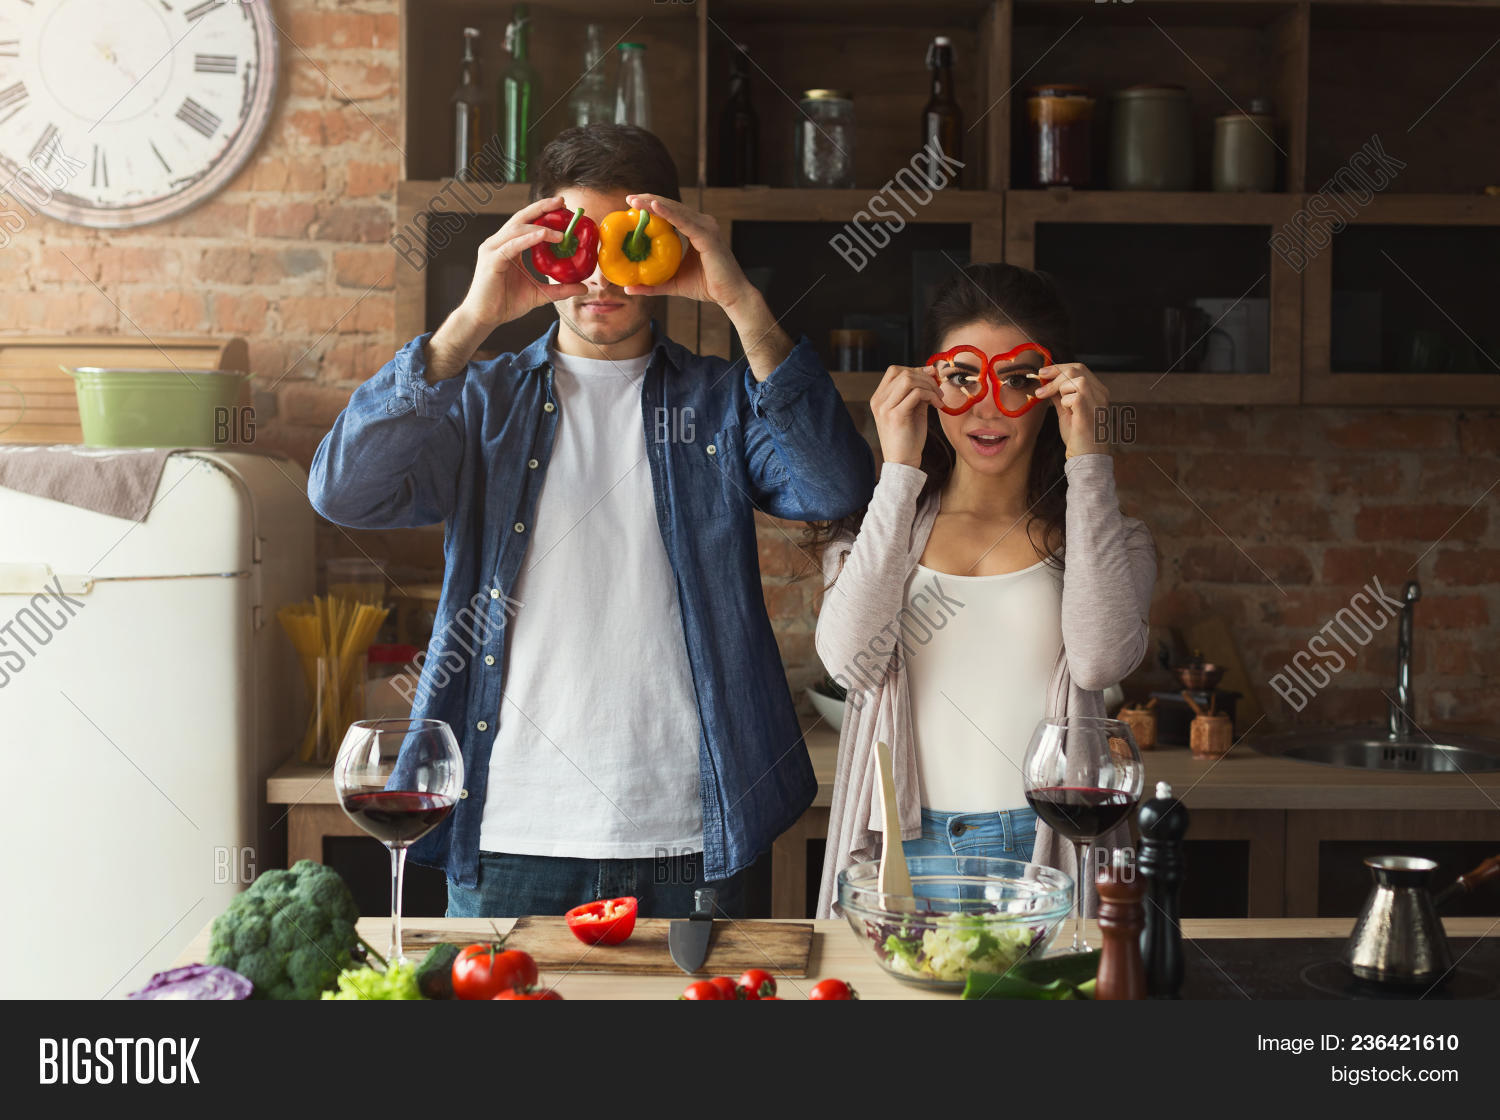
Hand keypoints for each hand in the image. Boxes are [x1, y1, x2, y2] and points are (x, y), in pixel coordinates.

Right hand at [458, 195, 588, 332]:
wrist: (485, 318)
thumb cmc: (506, 303)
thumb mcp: (540, 294)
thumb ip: (560, 289)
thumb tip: (584, 287)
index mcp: (508, 246)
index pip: (526, 223)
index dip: (543, 212)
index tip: (562, 207)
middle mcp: (499, 243)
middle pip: (521, 218)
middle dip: (542, 207)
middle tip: (562, 202)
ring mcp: (493, 250)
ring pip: (517, 229)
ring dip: (540, 226)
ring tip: (561, 231)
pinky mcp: (491, 261)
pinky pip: (512, 246)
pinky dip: (528, 239)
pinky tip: (543, 236)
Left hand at [618, 194, 754, 308]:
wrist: (730, 296)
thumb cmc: (707, 287)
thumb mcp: (672, 283)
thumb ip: (652, 284)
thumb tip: (628, 287)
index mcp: (695, 230)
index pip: (671, 213)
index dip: (652, 207)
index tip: (632, 205)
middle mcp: (702, 224)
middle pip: (672, 206)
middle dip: (649, 200)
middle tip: (629, 198)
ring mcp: (706, 227)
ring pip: (676, 210)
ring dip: (654, 203)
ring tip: (635, 200)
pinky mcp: (708, 235)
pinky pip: (684, 221)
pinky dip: (668, 212)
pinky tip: (654, 206)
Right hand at [870, 365, 941, 467]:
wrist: (903, 463)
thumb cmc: (908, 438)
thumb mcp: (912, 410)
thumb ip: (918, 392)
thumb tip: (930, 372)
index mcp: (879, 398)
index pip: (894, 371)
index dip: (915, 370)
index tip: (931, 378)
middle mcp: (878, 401)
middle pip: (903, 373)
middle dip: (925, 378)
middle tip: (939, 390)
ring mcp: (885, 407)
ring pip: (909, 380)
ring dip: (929, 386)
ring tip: (939, 398)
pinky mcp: (895, 415)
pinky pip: (916, 393)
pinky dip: (931, 395)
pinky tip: (938, 405)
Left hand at [1032, 362, 1110, 456]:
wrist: (1087, 457)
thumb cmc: (1079, 438)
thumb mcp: (1066, 412)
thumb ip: (1059, 397)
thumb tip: (1047, 384)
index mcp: (1097, 392)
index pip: (1079, 369)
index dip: (1059, 368)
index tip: (1043, 372)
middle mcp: (1100, 393)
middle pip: (1076, 369)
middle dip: (1055, 372)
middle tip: (1040, 381)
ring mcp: (1097, 401)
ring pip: (1074, 378)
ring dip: (1059, 388)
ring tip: (1054, 402)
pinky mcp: (1090, 410)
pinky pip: (1072, 395)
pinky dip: (1064, 402)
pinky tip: (1067, 412)